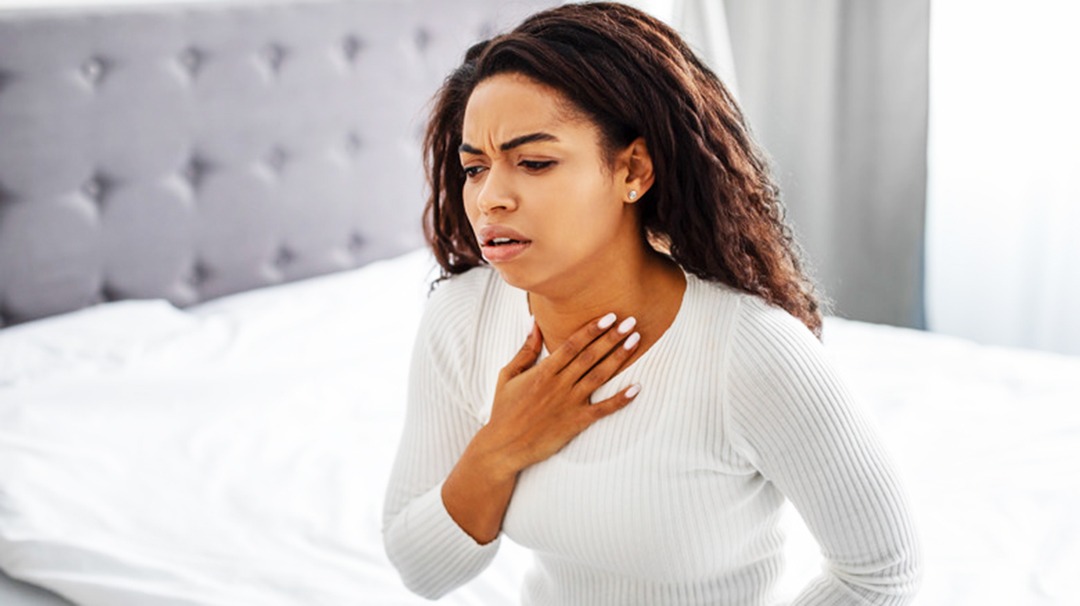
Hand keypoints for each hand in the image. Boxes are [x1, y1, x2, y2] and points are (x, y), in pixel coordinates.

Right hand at [479, 312, 642, 478]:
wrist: (503, 447)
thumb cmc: (504, 410)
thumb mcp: (508, 375)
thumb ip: (525, 350)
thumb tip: (534, 323)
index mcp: (543, 371)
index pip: (572, 344)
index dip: (592, 329)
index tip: (609, 316)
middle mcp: (559, 384)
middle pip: (590, 356)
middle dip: (612, 337)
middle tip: (631, 321)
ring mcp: (569, 403)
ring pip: (599, 376)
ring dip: (619, 357)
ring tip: (635, 341)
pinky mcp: (576, 422)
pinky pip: (603, 409)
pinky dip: (621, 399)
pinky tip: (637, 388)